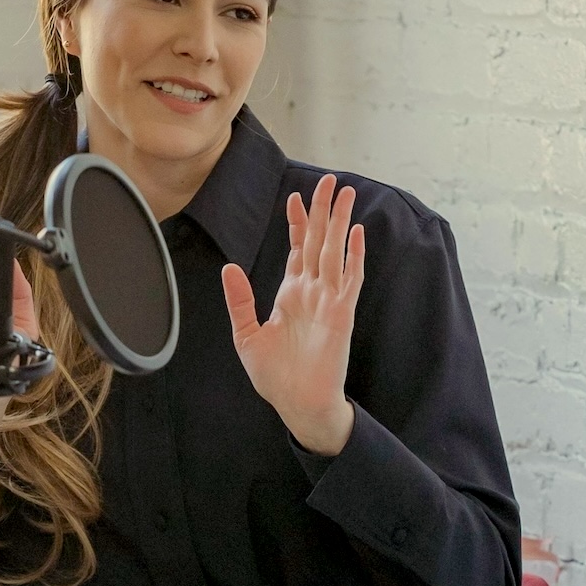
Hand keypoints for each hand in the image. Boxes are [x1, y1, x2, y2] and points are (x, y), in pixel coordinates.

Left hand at [220, 174, 364, 455]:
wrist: (297, 404)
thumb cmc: (275, 377)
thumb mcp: (246, 335)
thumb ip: (240, 301)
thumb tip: (229, 267)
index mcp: (290, 294)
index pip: (296, 249)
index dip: (296, 223)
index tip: (294, 197)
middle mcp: (311, 292)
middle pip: (319, 241)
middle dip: (322, 210)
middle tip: (328, 180)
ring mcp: (329, 301)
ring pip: (335, 252)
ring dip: (340, 223)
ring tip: (344, 194)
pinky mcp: (341, 315)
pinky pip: (350, 279)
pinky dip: (354, 256)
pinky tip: (356, 233)